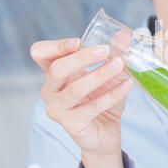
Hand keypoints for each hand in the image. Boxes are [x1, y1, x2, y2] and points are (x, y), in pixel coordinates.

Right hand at [30, 32, 132, 167]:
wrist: (106, 132)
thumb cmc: (102, 98)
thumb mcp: (110, 73)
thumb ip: (115, 53)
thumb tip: (123, 35)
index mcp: (54, 72)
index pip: (40, 54)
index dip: (56, 46)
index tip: (78, 41)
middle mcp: (51, 90)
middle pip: (56, 69)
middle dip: (81, 58)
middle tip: (105, 50)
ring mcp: (58, 109)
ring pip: (75, 89)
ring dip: (99, 75)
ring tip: (119, 65)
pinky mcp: (71, 124)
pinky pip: (92, 107)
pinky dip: (112, 94)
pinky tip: (127, 85)